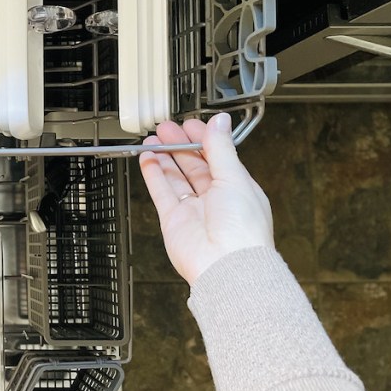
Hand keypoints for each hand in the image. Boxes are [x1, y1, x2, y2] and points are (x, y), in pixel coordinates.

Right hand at [139, 113, 273, 284]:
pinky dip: (153, 174)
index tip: (191, 124)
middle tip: (167, 128)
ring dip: (164, 156)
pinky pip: (161, 191)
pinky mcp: (174, 220)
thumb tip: (220, 123)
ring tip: (154, 139)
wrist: (226, 266)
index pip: (217, 156)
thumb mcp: (234, 178)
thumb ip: (221, 148)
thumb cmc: (242, 231)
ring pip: (175, 176)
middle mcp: (215, 199)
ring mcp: (193, 209)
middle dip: (180, 145)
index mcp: (237, 188)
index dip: (203, 139)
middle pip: (194, 165)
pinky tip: (148, 158)